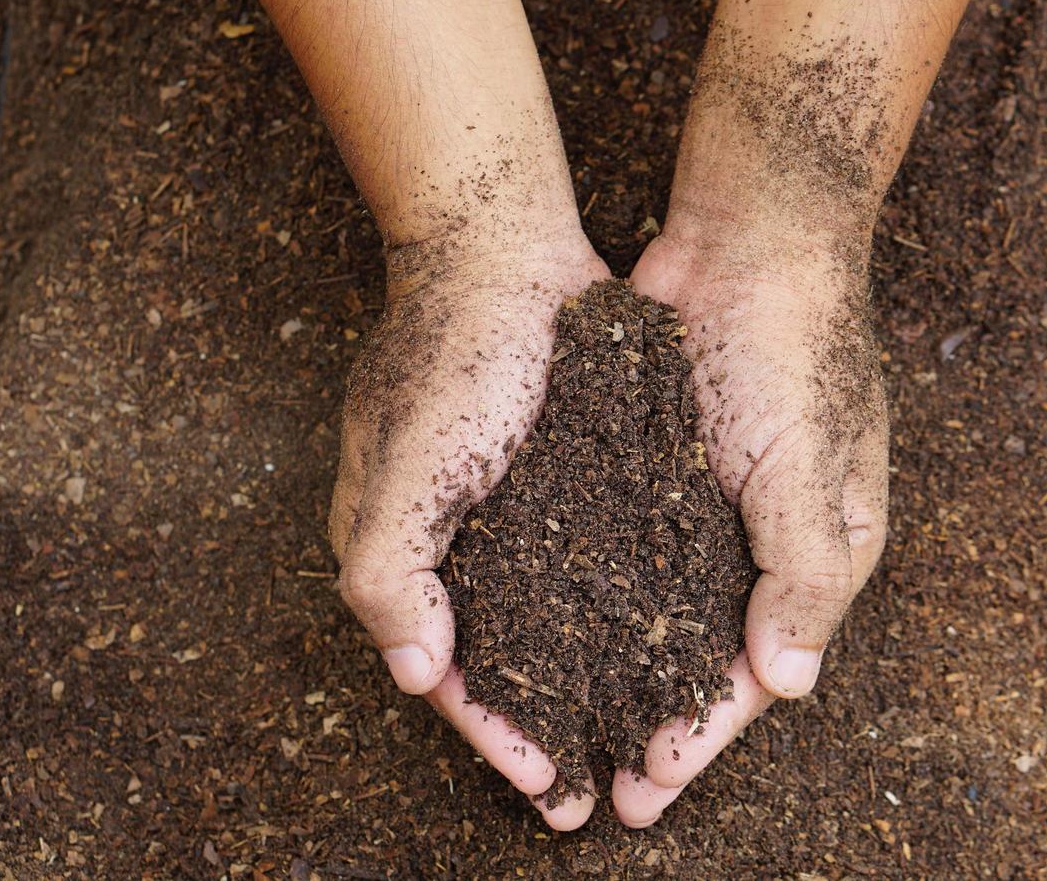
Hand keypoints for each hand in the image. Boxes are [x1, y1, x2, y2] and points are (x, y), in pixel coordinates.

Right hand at [329, 224, 608, 829]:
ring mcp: (514, 510)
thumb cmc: (451, 356)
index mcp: (402, 549)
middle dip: (539, 730)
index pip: (444, 670)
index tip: (551, 784)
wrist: (506, 248)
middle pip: (497, 661)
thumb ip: (391, 575)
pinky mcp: (565, 477)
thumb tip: (416, 676)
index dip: (494, 734)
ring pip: (547, 623)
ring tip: (629, 738)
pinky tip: (654, 648)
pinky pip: (585, 565)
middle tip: (589, 797)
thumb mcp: (405, 470)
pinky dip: (608, 615)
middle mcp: (457, 540)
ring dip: (580, 686)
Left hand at [616, 212, 889, 826]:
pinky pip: (624, 547)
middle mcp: (761, 540)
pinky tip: (550, 629)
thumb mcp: (814, 474)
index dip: (701, 736)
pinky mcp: (652, 463)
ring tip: (566, 722)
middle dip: (655, 722)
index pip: (756, 672)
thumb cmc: (797, 353)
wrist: (752, 239)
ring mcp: (704, 503)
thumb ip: (802, 580)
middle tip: (602, 786)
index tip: (645, 790)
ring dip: (619, 670)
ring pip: (657, 611)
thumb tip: (784, 684)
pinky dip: (597, 594)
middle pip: (702, 655)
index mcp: (817, 554)